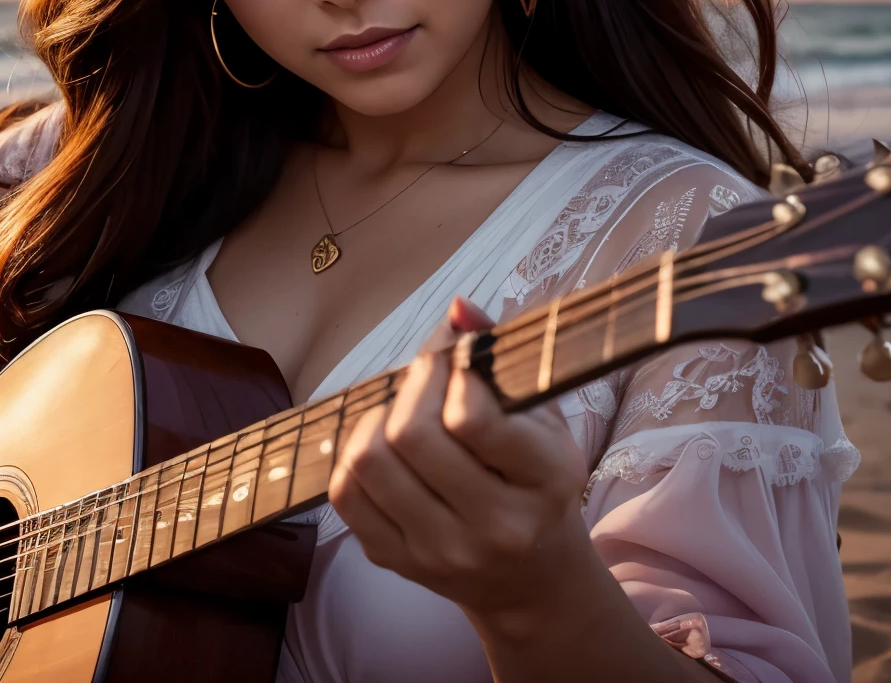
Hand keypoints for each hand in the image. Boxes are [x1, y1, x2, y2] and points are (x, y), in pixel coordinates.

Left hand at [327, 298, 603, 637]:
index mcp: (545, 481)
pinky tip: (382, 445)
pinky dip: (353, 455)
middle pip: (411, 434)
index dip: (454, 373)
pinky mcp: (399, 563)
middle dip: (412, 385)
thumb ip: (504, 359)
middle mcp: (496, 526)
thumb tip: (456, 309)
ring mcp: (442, 551)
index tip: (460, 363)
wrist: (533, 580)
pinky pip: (345, 496)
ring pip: (369, 462)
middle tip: (426, 373)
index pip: (474, 418)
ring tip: (402, 409)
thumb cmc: (539, 485)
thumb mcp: (546, 421)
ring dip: (377, 417)